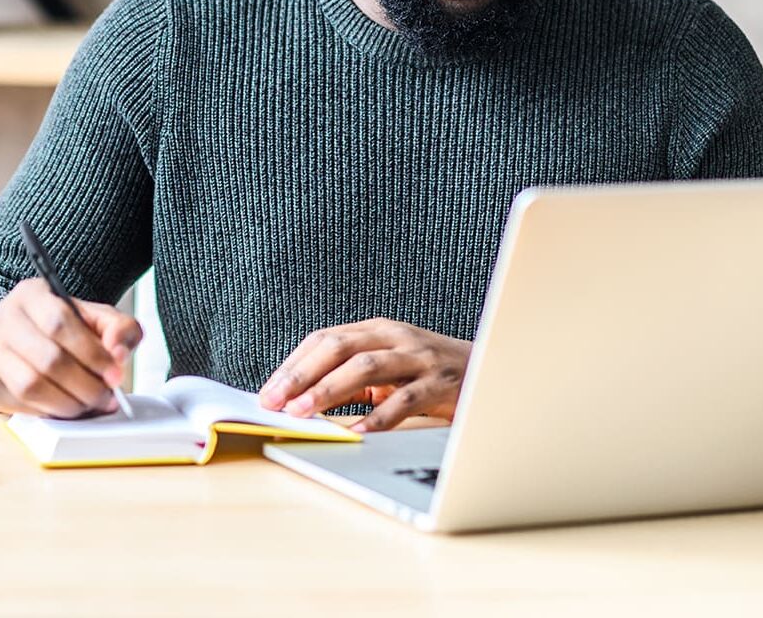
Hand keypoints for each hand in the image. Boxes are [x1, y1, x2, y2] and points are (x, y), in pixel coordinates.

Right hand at [0, 277, 141, 417]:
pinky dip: (52, 408)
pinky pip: (23, 400)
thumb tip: (119, 352)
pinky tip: (68, 407)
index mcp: (34, 294)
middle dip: (86, 383)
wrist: (13, 345)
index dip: (93, 353)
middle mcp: (7, 316)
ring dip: (70, 401)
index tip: (115, 373)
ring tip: (90, 404)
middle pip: (50, 357)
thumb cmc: (58, 332)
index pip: (62, 322)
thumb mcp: (93, 320)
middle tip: (107, 396)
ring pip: (34, 382)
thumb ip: (118, 329)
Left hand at [257, 318, 471, 431]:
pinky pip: (406, 399)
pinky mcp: (442, 383)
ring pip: (367, 367)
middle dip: (302, 374)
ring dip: (329, 390)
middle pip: (339, 347)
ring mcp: (420, 358)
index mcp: (377, 329)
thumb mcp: (390, 366)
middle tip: (277, 401)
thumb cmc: (432, 373)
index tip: (268, 392)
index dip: (293, 365)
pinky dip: (379, 417)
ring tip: (304, 412)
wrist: (495, 370)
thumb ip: (353, 378)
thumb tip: (302, 400)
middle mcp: (396, 337)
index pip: (325, 339)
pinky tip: (358, 433)